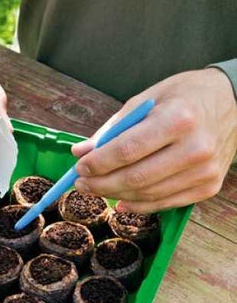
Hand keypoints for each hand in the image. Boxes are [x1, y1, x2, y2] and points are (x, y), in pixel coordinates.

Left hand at [72, 68, 236, 212]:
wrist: (234, 103)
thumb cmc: (185, 96)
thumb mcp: (147, 99)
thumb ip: (113, 127)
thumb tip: (81, 151)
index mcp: (179, 119)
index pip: (128, 150)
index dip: (98, 163)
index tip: (80, 167)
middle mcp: (195, 148)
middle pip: (136, 178)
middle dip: (101, 184)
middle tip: (81, 183)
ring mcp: (204, 172)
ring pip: (147, 195)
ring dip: (115, 195)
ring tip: (96, 189)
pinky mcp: (207, 187)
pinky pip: (164, 203)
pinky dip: (137, 206)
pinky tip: (120, 201)